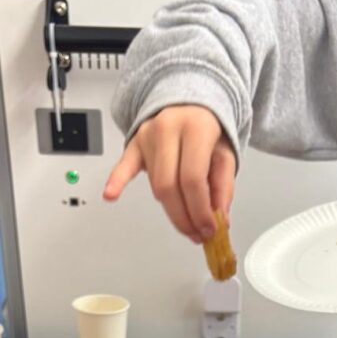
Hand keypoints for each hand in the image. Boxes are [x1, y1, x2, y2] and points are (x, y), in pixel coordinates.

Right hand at [103, 105, 236, 242]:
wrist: (187, 103)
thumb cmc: (206, 129)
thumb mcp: (225, 154)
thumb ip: (224, 187)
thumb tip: (219, 218)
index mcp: (195, 128)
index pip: (193, 180)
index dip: (200, 211)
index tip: (208, 229)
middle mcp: (168, 129)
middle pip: (169, 186)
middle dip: (183, 218)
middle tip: (196, 234)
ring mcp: (147, 135)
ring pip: (156, 186)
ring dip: (171, 211)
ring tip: (188, 224)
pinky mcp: (134, 144)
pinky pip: (124, 166)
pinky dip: (117, 181)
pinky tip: (111, 194)